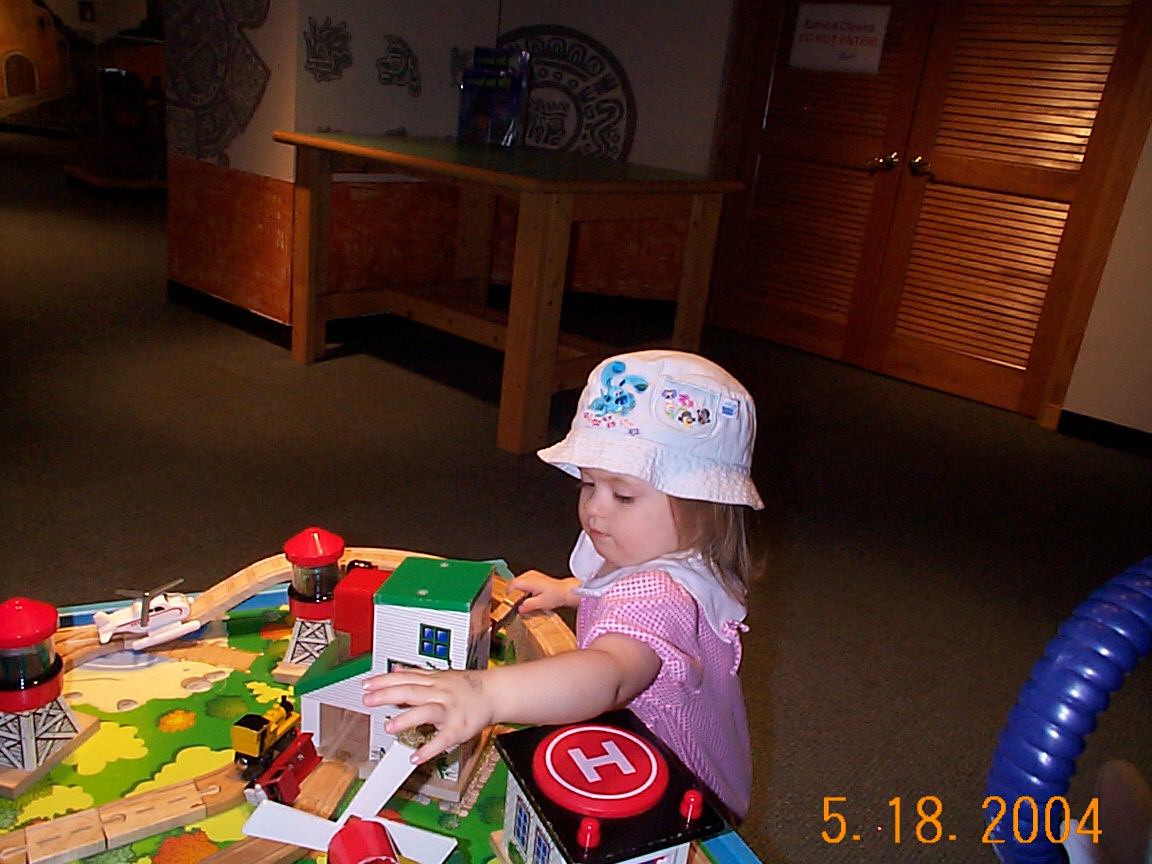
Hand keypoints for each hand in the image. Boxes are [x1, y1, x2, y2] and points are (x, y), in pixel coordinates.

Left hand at [362, 669, 494, 763]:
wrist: (495, 694)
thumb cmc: (466, 687)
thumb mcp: (439, 675)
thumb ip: (416, 674)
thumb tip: (395, 669)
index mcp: (433, 681)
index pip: (405, 678)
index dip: (384, 681)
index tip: (366, 686)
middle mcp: (439, 693)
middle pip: (411, 692)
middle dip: (388, 695)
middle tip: (369, 700)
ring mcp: (449, 710)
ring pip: (427, 711)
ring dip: (408, 719)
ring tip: (389, 727)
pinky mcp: (459, 728)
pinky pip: (443, 739)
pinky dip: (429, 749)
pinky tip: (415, 757)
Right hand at [510, 570, 579, 612]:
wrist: (564, 591)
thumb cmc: (556, 595)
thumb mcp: (541, 603)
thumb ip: (528, 606)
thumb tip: (519, 608)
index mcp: (529, 581)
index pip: (512, 585)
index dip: (509, 594)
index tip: (510, 603)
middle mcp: (529, 575)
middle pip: (513, 583)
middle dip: (513, 594)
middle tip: (516, 604)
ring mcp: (531, 575)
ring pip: (517, 583)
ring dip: (518, 592)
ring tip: (523, 601)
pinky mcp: (533, 576)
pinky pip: (522, 582)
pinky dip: (522, 589)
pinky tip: (528, 596)